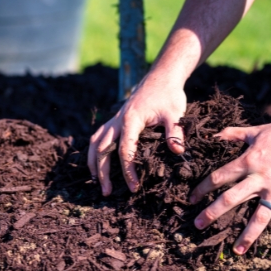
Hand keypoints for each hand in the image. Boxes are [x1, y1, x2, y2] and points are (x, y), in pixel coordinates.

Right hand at [88, 76, 186, 195]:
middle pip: (102, 149)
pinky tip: (97, 163)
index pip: (124, 150)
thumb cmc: (169, 95)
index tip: (134, 187)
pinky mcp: (116, 119)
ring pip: (95, 142)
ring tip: (96, 182)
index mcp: (131, 120)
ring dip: (93, 162)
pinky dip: (95, 151)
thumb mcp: (175, 113)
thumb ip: (175, 132)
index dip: (128, 170)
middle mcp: (118, 120)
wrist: (161, 77)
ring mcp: (115, 119)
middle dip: (102, 172)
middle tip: (107, 192)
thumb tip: (177, 151)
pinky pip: (99, 136)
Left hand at [189, 116, 270, 255]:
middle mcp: (260, 177)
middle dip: (213, 213)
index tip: (191, 199)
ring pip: (260, 216)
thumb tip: (214, 135)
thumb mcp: (256, 130)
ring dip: (248, 234)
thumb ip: (234, 134)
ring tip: (237, 250)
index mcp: (248, 160)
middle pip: (231, 199)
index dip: (203, 188)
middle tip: (198, 225)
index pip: (219, 177)